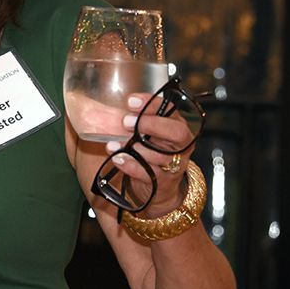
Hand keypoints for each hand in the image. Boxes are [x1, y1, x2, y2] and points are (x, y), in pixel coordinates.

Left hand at [104, 91, 198, 209]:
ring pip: (160, 155)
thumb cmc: (152, 152)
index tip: (131, 102)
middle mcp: (180, 145)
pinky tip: (118, 158)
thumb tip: (109, 106)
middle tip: (126, 122)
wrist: (161, 186)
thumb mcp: (149, 133)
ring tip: (114, 144)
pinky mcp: (163, 181)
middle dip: (150, 125)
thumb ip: (137, 119)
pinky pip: (148, 173)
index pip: (170, 109)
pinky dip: (131, 165)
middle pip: (176, 132)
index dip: (151, 104)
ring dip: (134, 148)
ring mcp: (174, 165)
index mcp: (177, 125)